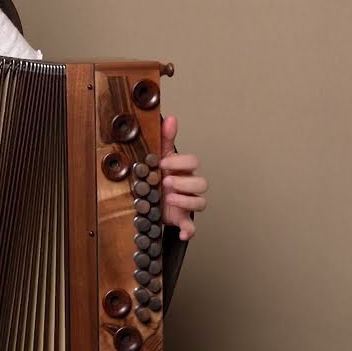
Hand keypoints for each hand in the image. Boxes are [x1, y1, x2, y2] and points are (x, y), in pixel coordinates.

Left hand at [158, 115, 208, 240]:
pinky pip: (192, 228)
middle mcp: (189, 186)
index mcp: (184, 170)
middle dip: (184, 182)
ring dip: (186, 201)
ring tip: (168, 199)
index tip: (162, 163)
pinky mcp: (182, 220)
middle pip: (202, 183)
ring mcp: (187, 204)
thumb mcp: (158, 156)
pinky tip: (182, 233)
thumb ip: (165, 138)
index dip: (180, 162)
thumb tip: (170, 118)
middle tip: (166, 182)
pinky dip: (188, 231)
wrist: (149, 199)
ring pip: (201, 203)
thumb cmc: (157, 176)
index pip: (194, 161)